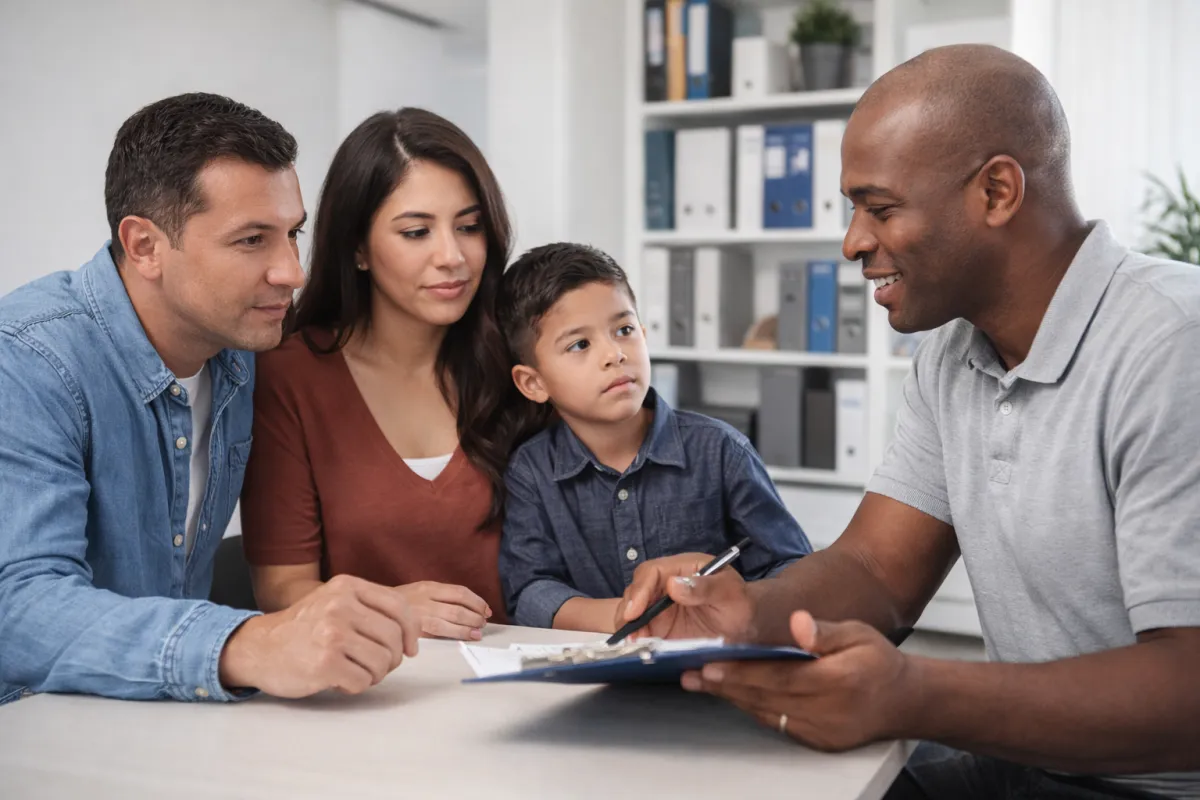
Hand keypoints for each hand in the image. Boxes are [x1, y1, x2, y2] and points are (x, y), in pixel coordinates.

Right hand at [219, 574, 419, 697]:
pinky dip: (356, 686)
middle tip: (377, 666)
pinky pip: (363, 681)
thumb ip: (369, 609)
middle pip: (393, 637)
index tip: (410, 648)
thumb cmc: (304, 629)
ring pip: (383, 662)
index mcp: (347, 586)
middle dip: (392, 658)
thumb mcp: (334, 602)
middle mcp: (340, 606)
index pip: (399, 606)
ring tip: (356, 672)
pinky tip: (339, 680)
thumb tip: (410, 636)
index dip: (411, 631)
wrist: (258, 647)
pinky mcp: (324, 663)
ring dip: (375, 674)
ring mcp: (332, 634)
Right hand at [396, 581, 491, 639]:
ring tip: (478, 632)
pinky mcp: (415, 629)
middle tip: (483, 622)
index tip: (485, 609)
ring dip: (470, 626)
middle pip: (459, 606)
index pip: (460, 592)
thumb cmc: (398, 605)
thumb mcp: (418, 592)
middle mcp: (425, 598)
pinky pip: (441, 632)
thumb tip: (467, 607)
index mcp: (428, 587)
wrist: (370, 610)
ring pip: (453, 619)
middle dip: (476, 616)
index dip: (477, 601)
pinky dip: (458, 635)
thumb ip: (439, 597)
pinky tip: (467, 637)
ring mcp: (420, 614)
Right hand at [615, 553, 754, 640]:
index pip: (652, 572)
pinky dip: (634, 640)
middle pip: (635, 592)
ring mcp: (659, 607)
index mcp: (682, 568)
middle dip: (627, 612)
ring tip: (634, 645)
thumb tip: (673, 584)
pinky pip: (640, 631)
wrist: (745, 626)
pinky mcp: (659, 627)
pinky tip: (638, 650)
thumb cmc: (740, 604)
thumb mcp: (730, 593)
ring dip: (628, 628)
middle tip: (630, 635)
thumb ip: (705, 587)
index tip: (634, 611)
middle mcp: (665, 585)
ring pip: (631, 612)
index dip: (640, 590)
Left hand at [681, 610, 922, 750]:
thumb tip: (798, 622)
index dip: (741, 671)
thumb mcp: (858, 634)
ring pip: (767, 713)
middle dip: (725, 686)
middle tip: (692, 675)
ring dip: (733, 698)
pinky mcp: (818, 741)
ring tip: (703, 684)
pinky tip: (735, 696)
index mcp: (835, 680)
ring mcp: (821, 731)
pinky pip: (778, 724)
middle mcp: (826, 711)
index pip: (777, 676)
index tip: (709, 664)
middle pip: (765, 698)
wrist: (905, 702)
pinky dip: (754, 709)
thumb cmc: (879, 662)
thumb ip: (824, 631)